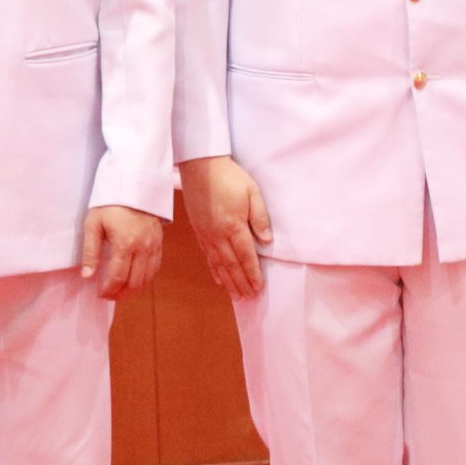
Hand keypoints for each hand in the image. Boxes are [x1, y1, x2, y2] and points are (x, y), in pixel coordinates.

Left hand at [81, 205, 164, 298]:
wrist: (134, 185)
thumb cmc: (109, 204)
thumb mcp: (93, 225)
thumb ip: (90, 252)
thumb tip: (87, 276)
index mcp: (124, 243)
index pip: (118, 276)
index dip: (108, 290)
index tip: (100, 295)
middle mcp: (142, 247)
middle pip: (135, 281)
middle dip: (121, 293)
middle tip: (109, 296)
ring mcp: (153, 245)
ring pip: (148, 277)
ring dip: (135, 289)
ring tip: (122, 292)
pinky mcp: (159, 242)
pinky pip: (156, 266)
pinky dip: (147, 278)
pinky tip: (136, 280)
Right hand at [179, 155, 271, 297]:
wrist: (201, 167)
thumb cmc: (230, 177)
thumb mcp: (253, 193)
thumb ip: (261, 218)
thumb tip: (266, 241)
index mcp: (234, 226)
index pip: (246, 255)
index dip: (253, 273)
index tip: (259, 287)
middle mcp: (218, 234)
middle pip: (231, 264)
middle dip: (241, 282)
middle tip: (249, 297)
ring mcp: (206, 234)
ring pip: (218, 263)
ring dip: (228, 281)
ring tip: (236, 295)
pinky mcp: (199, 231)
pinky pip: (207, 255)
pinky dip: (214, 269)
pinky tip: (218, 278)